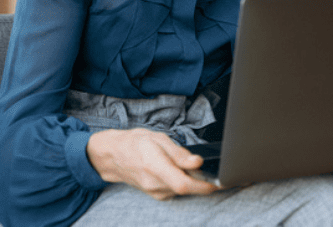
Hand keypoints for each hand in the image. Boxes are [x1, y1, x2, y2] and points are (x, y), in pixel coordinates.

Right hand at [86, 128, 220, 199]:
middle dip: (203, 181)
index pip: (183, 184)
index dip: (203, 186)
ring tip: (193, 166)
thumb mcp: (159, 138)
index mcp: (154, 166)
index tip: (218, 182)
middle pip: (186, 188)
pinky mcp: (157, 195)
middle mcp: (154, 184)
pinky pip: (177, 191)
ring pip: (183, 190)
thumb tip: (198, 162)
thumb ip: (179, 153)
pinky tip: (183, 171)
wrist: (114, 156)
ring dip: (194, 181)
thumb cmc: (136, 143)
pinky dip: (185, 182)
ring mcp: (154, 192)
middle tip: (215, 171)